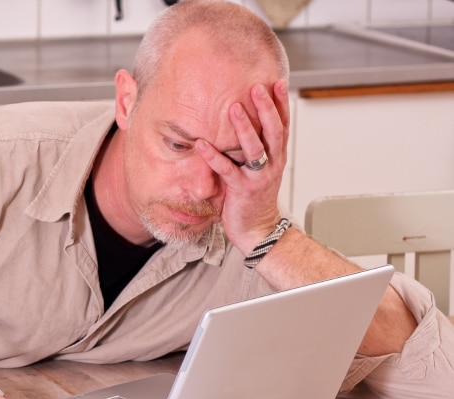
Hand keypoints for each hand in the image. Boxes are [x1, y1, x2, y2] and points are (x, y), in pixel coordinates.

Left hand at [195, 79, 289, 253]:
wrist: (257, 229)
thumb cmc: (254, 197)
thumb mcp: (260, 168)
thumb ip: (254, 147)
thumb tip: (241, 121)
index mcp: (277, 157)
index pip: (282, 125)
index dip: (281, 104)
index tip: (277, 82)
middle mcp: (272, 164)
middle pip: (274, 131)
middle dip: (266, 108)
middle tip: (257, 88)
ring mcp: (258, 177)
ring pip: (255, 148)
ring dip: (244, 127)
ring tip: (234, 108)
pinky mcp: (242, 189)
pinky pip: (227, 170)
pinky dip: (213, 156)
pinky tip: (201, 143)